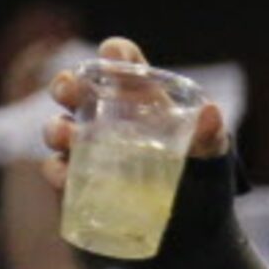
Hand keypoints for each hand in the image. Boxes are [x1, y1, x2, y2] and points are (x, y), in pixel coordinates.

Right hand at [38, 37, 229, 191]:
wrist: (189, 215)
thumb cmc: (198, 168)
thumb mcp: (208, 150)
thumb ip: (209, 133)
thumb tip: (211, 113)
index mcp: (139, 95)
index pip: (122, 62)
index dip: (115, 53)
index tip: (114, 55)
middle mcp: (106, 114)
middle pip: (75, 88)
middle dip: (65, 85)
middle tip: (69, 91)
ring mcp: (87, 145)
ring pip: (60, 128)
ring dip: (57, 129)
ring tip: (67, 137)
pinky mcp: (78, 178)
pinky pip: (59, 170)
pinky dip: (58, 171)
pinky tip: (65, 176)